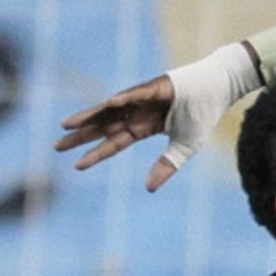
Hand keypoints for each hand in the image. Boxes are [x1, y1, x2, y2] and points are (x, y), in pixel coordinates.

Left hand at [55, 44, 256, 189]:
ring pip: (109, 109)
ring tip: (66, 125)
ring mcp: (143, 97)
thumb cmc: (203, 113)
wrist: (220, 89)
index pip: (114, 143)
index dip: (96, 154)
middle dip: (80, 136)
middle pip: (103, 126)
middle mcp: (137, 112)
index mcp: (143, 127)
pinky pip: (136, 93)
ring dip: (89, 116)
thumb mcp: (185, 147)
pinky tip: (108, 104)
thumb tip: (148, 189)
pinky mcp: (156, 86)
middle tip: (55, 147)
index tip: (76, 166)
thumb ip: (166, 166)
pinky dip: (123, 98)